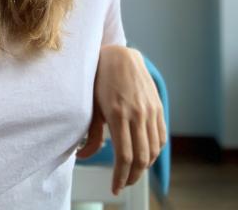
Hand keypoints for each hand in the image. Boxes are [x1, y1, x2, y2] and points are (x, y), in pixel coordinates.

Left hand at [76, 45, 166, 195]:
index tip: (115, 188)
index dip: (120, 176)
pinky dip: (155, 151)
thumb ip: (91, 133)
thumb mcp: (91, 104)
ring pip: (153, 150)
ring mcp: (150, 110)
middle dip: (132, 177)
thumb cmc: (99, 78)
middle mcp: (136, 114)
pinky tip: (146, 155)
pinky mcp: (158, 107)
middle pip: (141, 158)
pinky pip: (161, 137)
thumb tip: (82, 155)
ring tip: (132, 172)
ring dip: (144, 167)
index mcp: (117, 113)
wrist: (119, 55)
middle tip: (123, 184)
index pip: (124, 156)